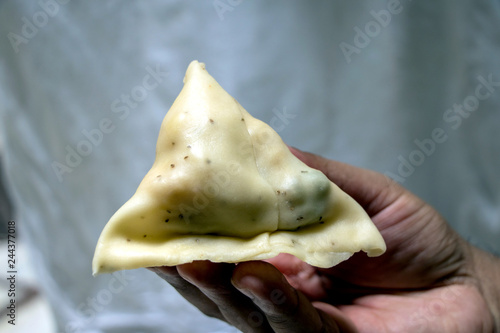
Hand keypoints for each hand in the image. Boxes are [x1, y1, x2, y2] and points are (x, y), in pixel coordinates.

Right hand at [149, 147, 499, 331]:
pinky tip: (257, 277)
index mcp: (288, 256)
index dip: (197, 239)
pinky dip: (272, 303)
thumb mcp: (364, 194)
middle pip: (227, 289)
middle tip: (163, 248)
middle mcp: (286, 291)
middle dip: (192, 270)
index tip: (165, 218)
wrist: (461, 284)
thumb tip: (271, 149)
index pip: (231, 250)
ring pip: (248, 313)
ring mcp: (303, 320)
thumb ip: (319, 177)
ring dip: (221, 289)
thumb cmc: (413, 239)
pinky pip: (293, 326)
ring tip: (196, 261)